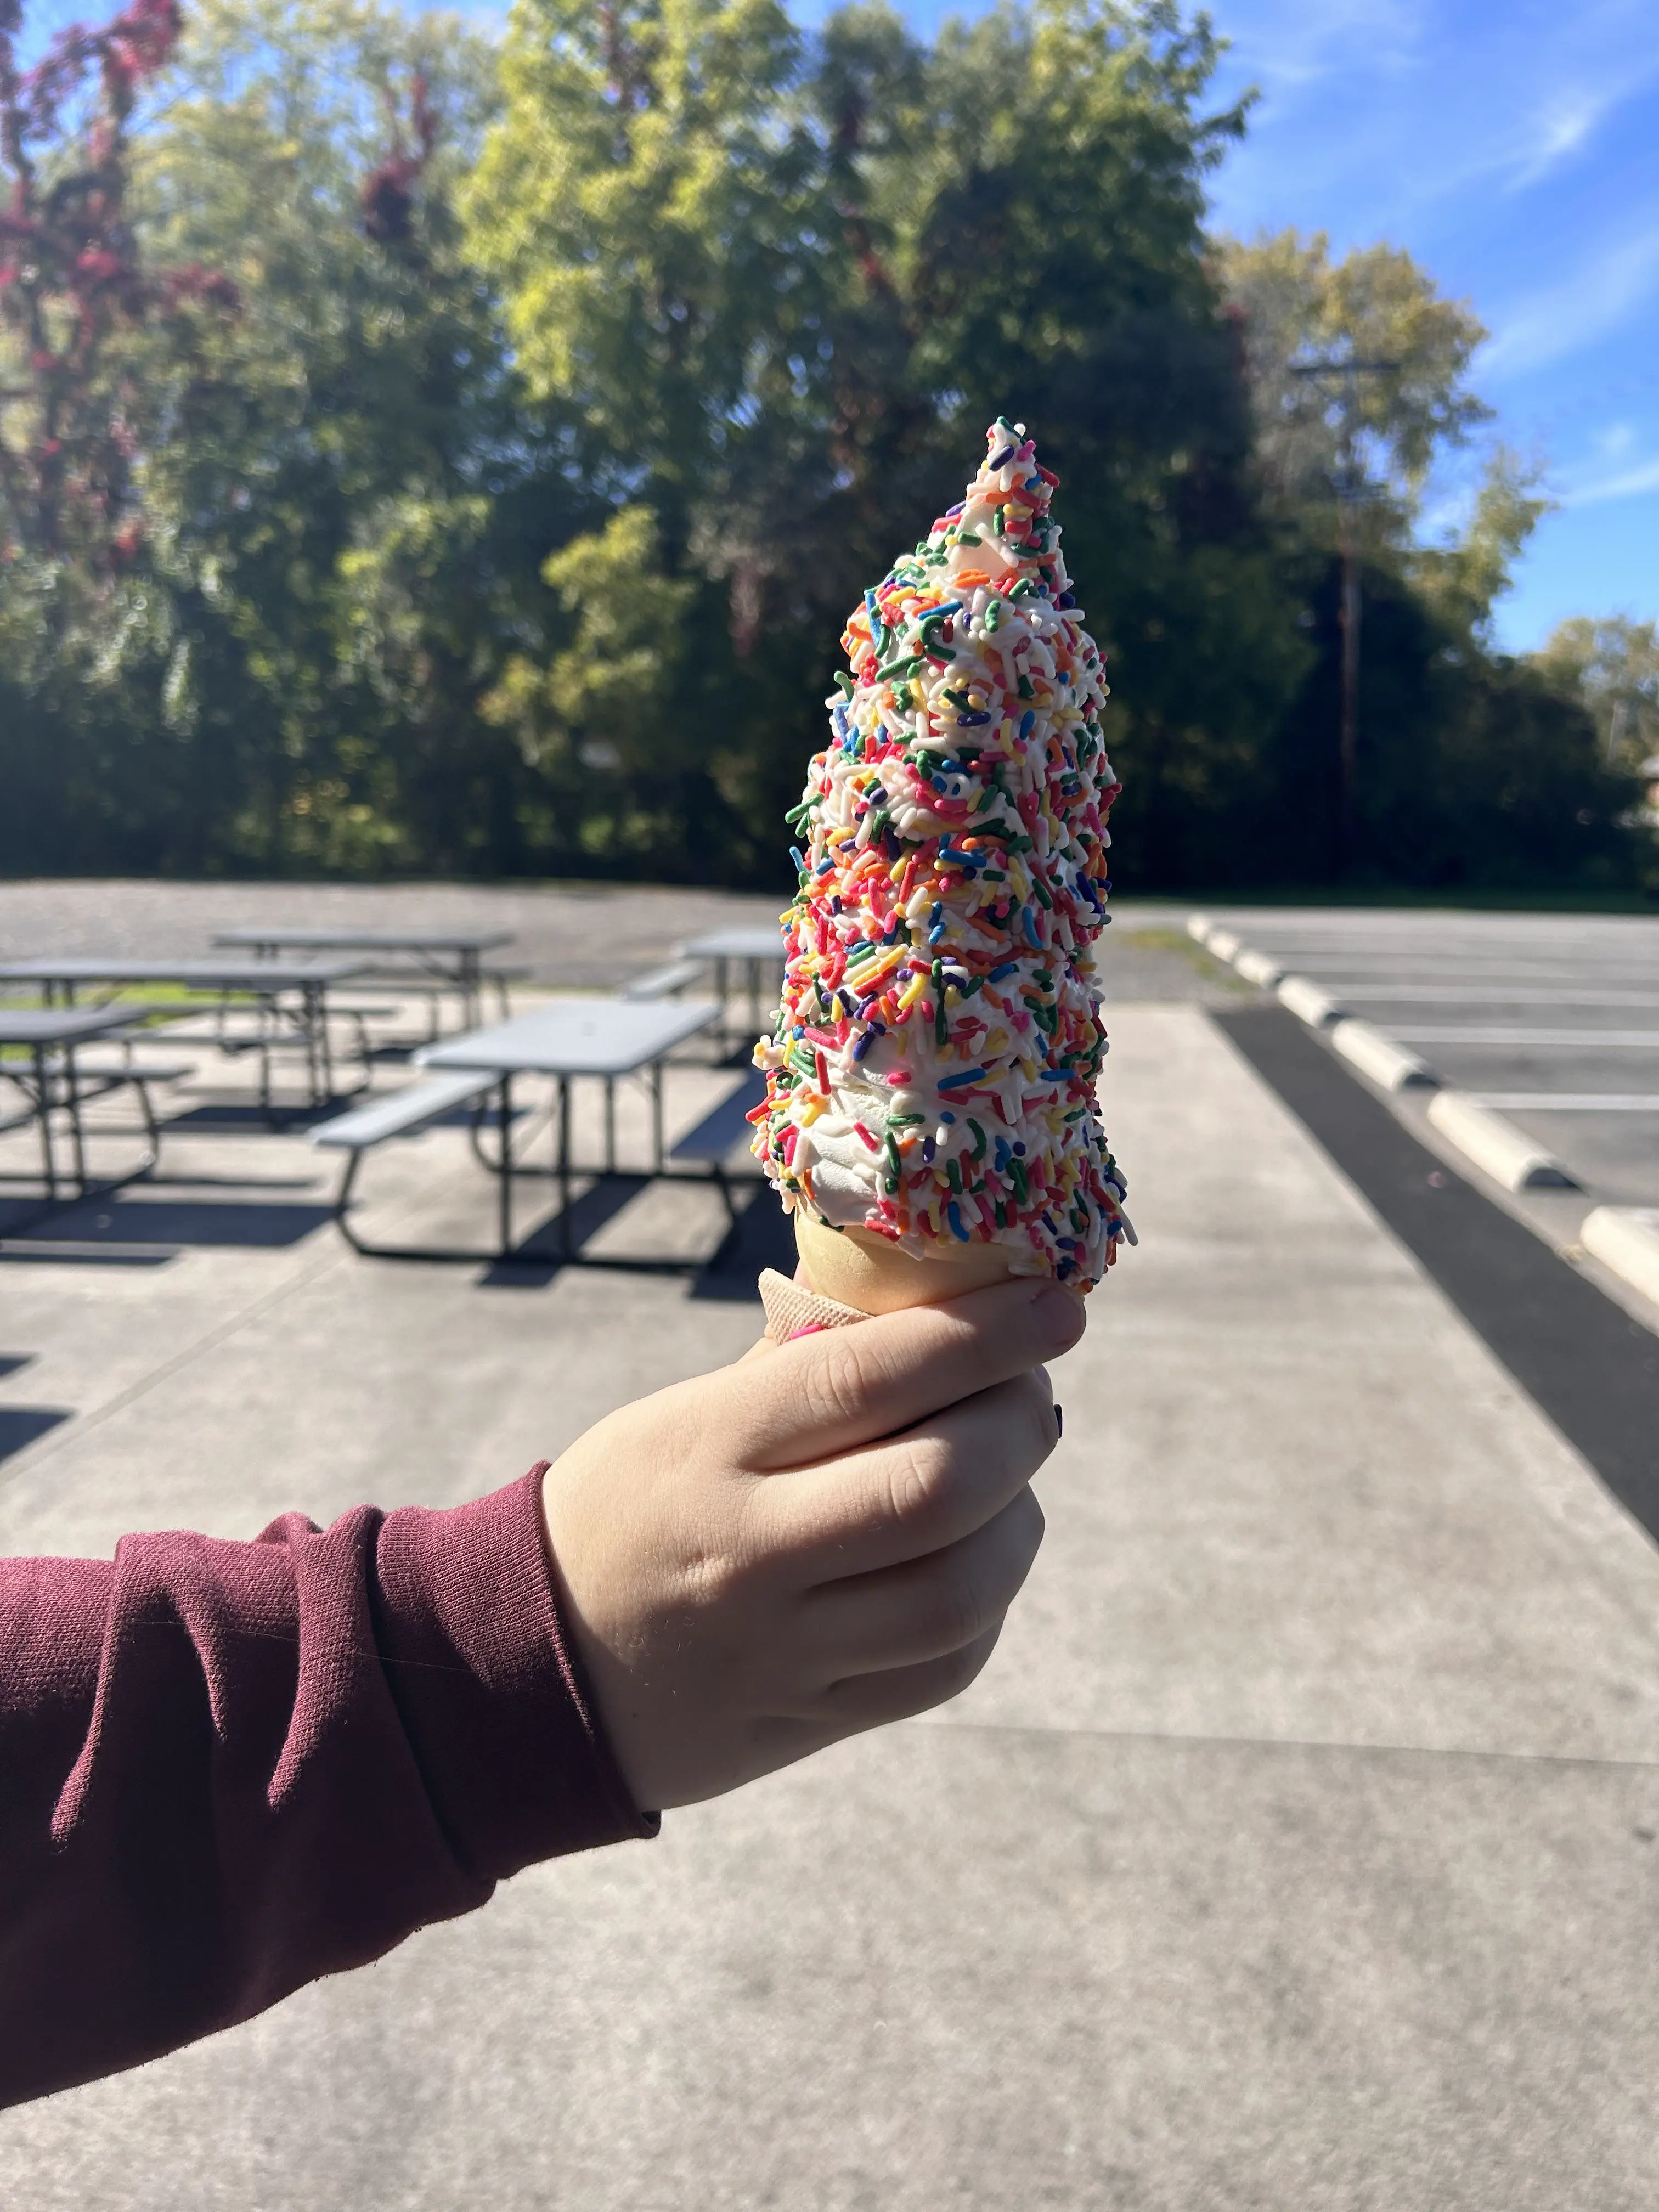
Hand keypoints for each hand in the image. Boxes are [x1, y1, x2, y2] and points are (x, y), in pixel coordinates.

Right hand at [538, 1276, 1083, 1811]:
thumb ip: (797, 1372)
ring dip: (1018, 1519)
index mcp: (707, 1449)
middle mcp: (748, 1552)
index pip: (869, 1376)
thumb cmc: (624, 1507)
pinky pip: (944, 1665)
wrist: (522, 1672)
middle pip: (935, 1488)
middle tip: (1032, 1389)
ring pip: (960, 1590)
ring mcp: (782, 1650)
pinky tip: (977, 1553)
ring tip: (1010, 1475)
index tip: (1054, 1304)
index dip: (982, 1333)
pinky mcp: (810, 1720)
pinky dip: (989, 1600)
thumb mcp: (678, 1417)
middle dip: (1018, 1423)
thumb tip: (936, 1308)